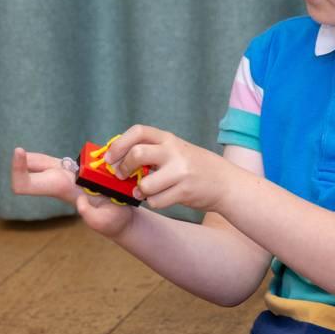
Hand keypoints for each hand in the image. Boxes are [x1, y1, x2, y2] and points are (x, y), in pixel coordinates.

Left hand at [10, 147, 134, 237]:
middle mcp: (57, 182)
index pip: (26, 184)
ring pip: (37, 163)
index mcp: (62, 189)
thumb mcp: (107, 221)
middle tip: (19, 150)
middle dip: (20, 162)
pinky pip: (49, 161)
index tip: (19, 151)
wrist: (120, 219)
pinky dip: (42, 157)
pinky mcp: (71, 171)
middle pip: (26, 173)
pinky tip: (43, 156)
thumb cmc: (114, 220)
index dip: (17, 170)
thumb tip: (80, 202)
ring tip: (25, 152)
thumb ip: (92, 216)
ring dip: (31, 157)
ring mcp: (62, 176)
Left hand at [105, 125, 235, 212]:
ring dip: (140, 191)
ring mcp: (180, 172)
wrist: (225, 183)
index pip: (138, 131)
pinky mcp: (184, 191)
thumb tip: (116, 159)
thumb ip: (152, 151)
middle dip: (124, 167)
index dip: (118, 144)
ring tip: (145, 191)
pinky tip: (161, 198)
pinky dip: (154, 202)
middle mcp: (174, 151)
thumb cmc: (194, 167)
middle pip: (137, 154)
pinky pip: (156, 201)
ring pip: (145, 184)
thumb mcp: (175, 150)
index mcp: (169, 138)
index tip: (109, 158)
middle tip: (122, 175)